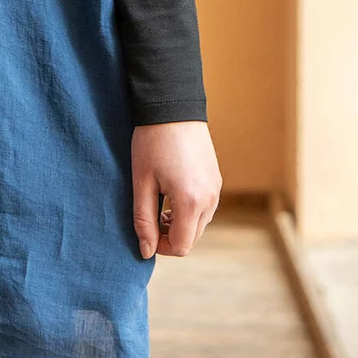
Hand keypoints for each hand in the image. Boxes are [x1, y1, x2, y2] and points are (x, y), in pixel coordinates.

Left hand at [131, 120, 220, 258]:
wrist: (172, 107)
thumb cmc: (152, 142)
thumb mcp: (141, 182)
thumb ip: (143, 219)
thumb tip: (146, 251)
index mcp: (191, 201)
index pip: (181, 246)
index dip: (160, 247)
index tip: (145, 232)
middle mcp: (210, 198)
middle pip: (192, 238)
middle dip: (170, 236)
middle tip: (150, 216)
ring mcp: (216, 188)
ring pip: (200, 224)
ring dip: (180, 224)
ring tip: (159, 203)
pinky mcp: (216, 179)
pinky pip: (205, 208)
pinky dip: (189, 211)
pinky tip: (172, 193)